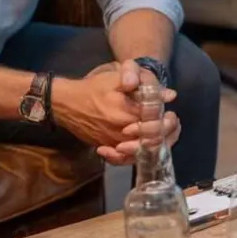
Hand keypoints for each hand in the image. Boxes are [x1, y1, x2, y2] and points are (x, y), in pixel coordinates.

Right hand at [54, 59, 176, 165]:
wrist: (66, 103)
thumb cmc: (93, 88)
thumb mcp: (118, 78)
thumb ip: (144, 83)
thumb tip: (170, 95)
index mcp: (127, 113)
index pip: (157, 124)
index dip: (168, 121)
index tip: (170, 113)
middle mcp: (121, 132)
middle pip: (152, 142)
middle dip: (165, 134)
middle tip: (168, 123)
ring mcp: (113, 143)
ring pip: (141, 153)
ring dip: (155, 145)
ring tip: (159, 134)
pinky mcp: (106, 148)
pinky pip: (125, 159)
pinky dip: (136, 155)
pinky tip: (142, 146)